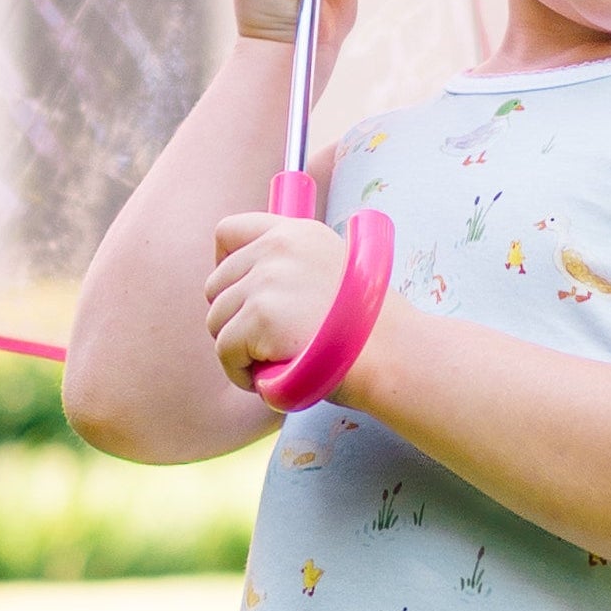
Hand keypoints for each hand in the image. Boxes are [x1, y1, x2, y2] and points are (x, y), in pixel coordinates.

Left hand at [206, 209, 355, 387]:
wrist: (394, 353)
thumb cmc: (370, 328)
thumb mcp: (335, 272)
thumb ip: (294, 268)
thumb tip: (251, 289)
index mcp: (295, 232)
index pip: (228, 232)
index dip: (224, 266)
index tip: (241, 296)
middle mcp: (277, 247)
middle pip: (216, 285)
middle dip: (233, 319)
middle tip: (264, 345)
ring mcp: (267, 281)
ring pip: (216, 322)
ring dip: (237, 350)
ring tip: (272, 364)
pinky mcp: (260, 318)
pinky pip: (225, 352)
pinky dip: (240, 373)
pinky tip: (269, 378)